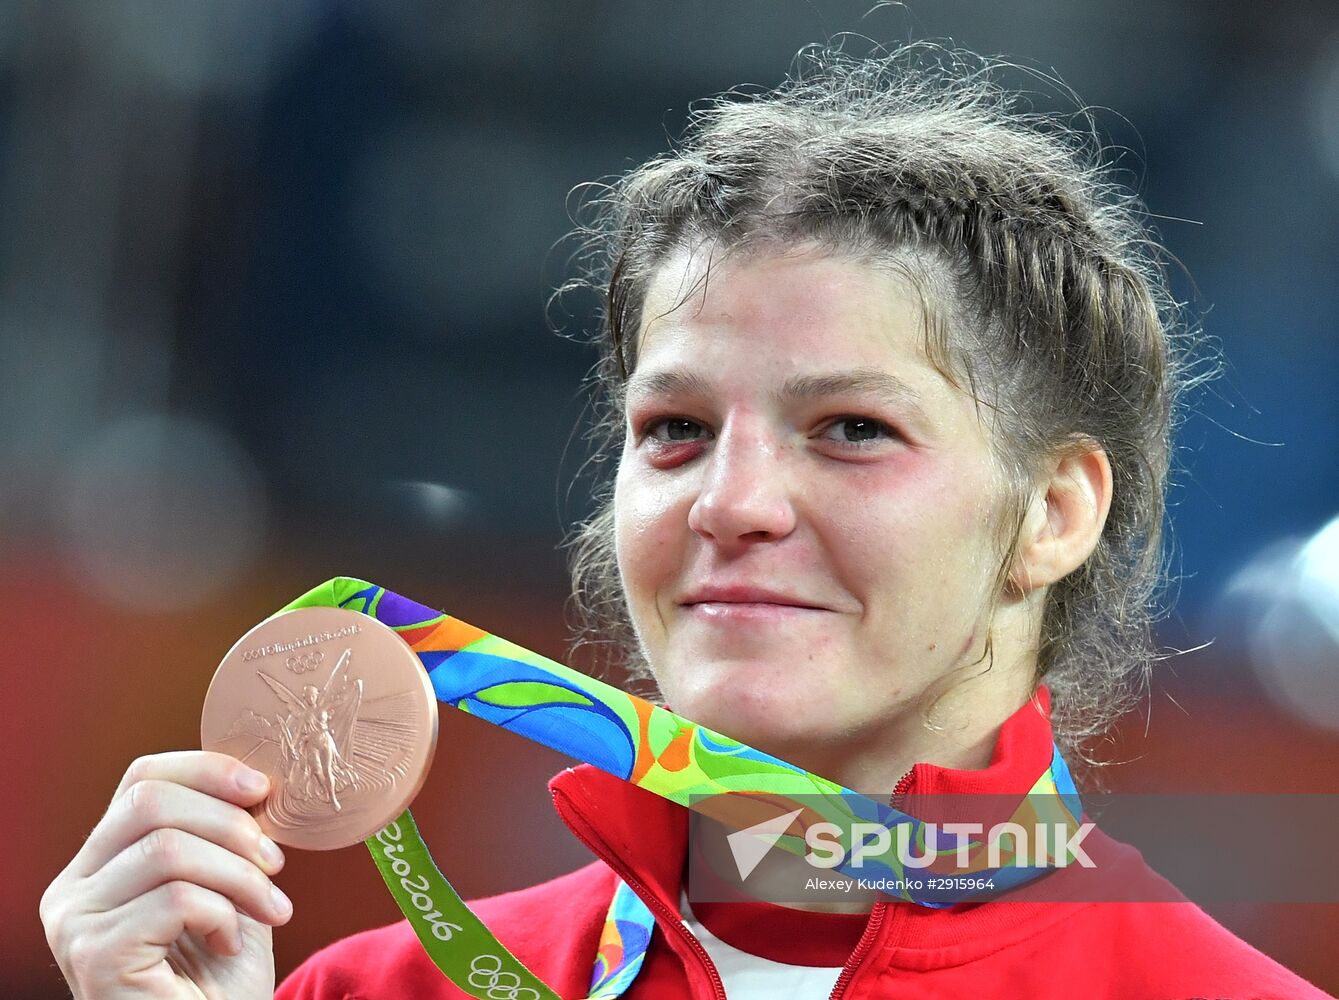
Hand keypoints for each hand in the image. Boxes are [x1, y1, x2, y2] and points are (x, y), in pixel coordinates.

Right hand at [40, 751, 292, 998]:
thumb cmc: (220, 978)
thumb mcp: (229, 887)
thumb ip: (228, 836)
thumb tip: (256, 778)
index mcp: (100, 862)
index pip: (142, 779)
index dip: (207, 770)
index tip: (262, 789)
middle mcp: (73, 889)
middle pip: (150, 802)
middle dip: (230, 823)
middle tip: (275, 863)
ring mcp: (75, 924)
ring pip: (167, 849)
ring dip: (240, 875)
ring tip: (269, 909)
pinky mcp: (96, 957)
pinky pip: (175, 899)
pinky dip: (222, 915)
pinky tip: (229, 944)